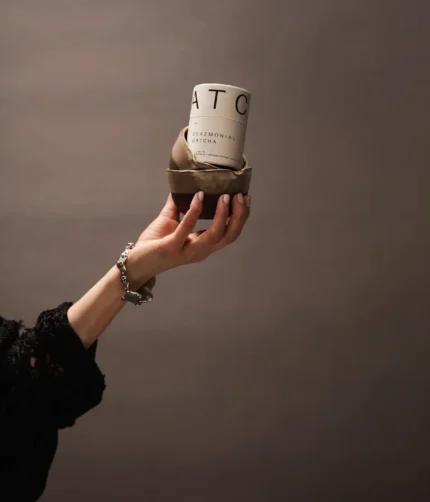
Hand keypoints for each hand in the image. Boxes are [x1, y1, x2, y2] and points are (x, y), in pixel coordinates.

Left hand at [126, 192, 250, 287]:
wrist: (135, 262)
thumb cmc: (154, 244)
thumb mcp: (171, 221)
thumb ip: (179, 204)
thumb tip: (183, 181)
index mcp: (203, 245)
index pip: (229, 233)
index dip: (241, 217)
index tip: (245, 198)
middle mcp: (200, 251)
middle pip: (229, 236)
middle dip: (238, 216)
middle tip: (240, 196)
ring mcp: (187, 251)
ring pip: (214, 236)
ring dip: (222, 215)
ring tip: (224, 196)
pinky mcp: (172, 247)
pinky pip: (186, 229)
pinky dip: (194, 212)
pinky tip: (198, 196)